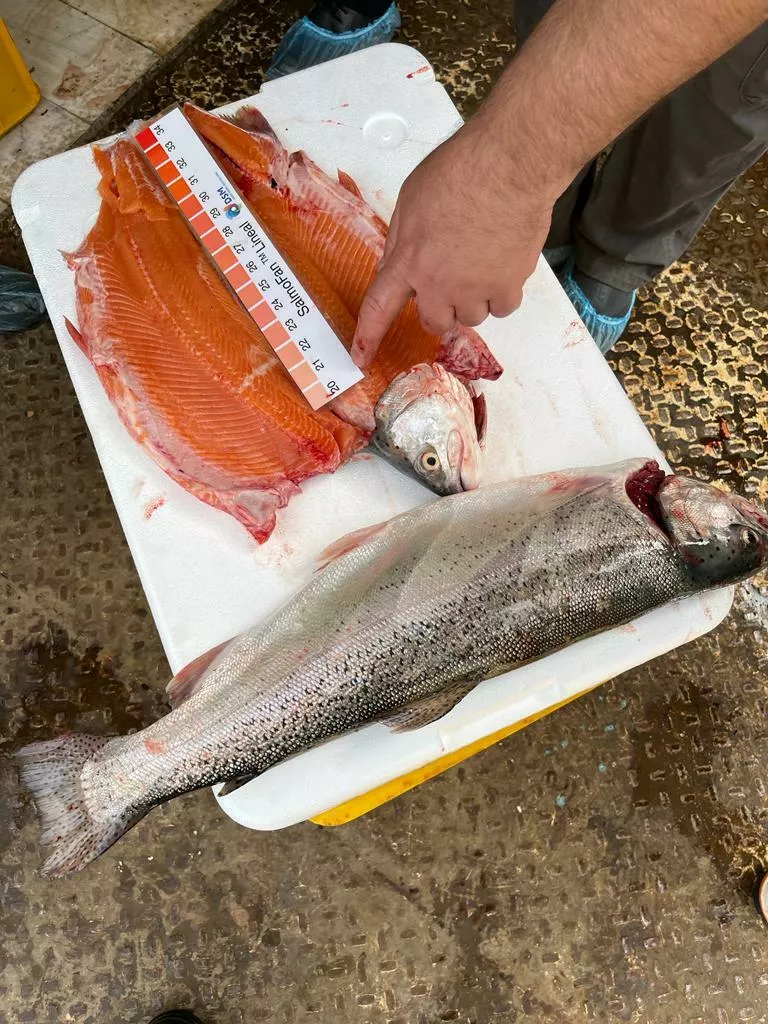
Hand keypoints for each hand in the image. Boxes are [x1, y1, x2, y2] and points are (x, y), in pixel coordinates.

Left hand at [351, 118, 556, 366]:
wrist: (509, 165)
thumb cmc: (461, 170)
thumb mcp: (411, 200)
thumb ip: (401, 239)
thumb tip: (394, 265)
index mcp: (409, 261)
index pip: (379, 308)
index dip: (368, 336)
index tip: (361, 357)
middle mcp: (440, 284)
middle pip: (434, 322)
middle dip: (439, 307)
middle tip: (450, 280)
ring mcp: (476, 289)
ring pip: (471, 318)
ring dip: (473, 300)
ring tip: (481, 264)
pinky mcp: (509, 285)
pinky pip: (502, 309)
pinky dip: (502, 294)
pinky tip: (502, 266)